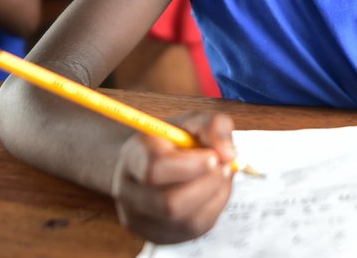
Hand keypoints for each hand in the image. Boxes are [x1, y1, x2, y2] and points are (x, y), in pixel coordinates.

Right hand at [111, 112, 237, 243]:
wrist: (154, 163)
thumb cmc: (175, 140)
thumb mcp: (194, 121)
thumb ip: (214, 126)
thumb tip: (228, 154)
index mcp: (133, 157)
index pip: (154, 169)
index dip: (189, 166)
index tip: (214, 157)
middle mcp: (128, 192)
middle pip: (169, 203)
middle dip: (207, 185)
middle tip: (226, 168)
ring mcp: (140, 219)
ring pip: (185, 220)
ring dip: (215, 196)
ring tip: (222, 175)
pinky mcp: (157, 235)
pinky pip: (194, 230)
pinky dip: (214, 208)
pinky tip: (215, 190)